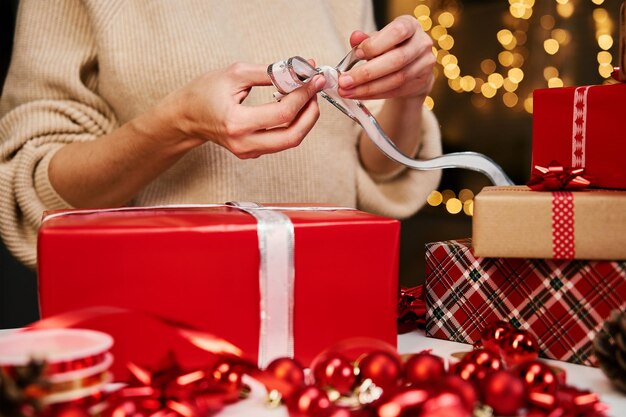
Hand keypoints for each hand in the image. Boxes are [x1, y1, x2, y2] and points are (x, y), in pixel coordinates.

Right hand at [165, 62, 325, 158]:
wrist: (186, 116)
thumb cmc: (204, 93)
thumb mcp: (235, 74)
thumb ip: (269, 72)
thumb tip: (298, 69)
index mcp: (237, 123)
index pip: (282, 114)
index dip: (303, 95)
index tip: (312, 79)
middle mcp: (244, 143)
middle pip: (293, 136)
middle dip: (310, 112)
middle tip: (314, 91)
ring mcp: (249, 151)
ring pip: (290, 141)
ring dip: (304, 119)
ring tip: (306, 97)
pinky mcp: (253, 152)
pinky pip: (280, 141)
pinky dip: (292, 124)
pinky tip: (292, 106)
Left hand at [337, 15, 434, 99]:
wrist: (412, 65)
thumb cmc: (391, 48)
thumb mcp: (378, 40)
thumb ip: (366, 39)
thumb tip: (354, 37)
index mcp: (410, 25)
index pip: (397, 32)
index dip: (375, 44)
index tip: (356, 54)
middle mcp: (422, 43)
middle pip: (396, 60)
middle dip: (366, 73)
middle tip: (344, 81)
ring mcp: (425, 64)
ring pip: (396, 79)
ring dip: (368, 88)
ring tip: (347, 91)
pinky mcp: (421, 83)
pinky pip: (395, 91)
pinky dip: (374, 94)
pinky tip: (359, 95)